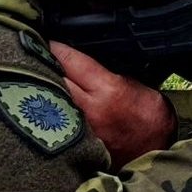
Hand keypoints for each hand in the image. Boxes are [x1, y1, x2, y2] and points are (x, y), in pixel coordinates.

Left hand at [49, 41, 175, 169]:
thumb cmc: (152, 117)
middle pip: (52, 79)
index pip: (72, 61)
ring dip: (43, 86)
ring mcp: (77, 128)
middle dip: (44, 65)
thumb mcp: (136, 85)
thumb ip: (108, 74)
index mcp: (108, 90)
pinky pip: (53, 118)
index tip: (47, 40)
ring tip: (37, 76)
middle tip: (37, 54)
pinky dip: (49, 107)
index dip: (57, 47)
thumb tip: (84, 66)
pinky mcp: (72, 143)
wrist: (155, 152)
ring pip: (48, 99)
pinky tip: (46, 101)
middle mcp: (89, 109)